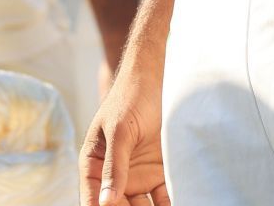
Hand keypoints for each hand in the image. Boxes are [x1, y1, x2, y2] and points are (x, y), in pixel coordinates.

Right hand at [80, 53, 168, 205]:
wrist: (158, 79)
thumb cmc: (130, 98)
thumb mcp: (119, 131)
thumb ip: (113, 167)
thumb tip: (105, 201)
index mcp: (93, 164)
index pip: (93, 199)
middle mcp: (113, 175)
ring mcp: (136, 175)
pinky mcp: (158, 174)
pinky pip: (162, 198)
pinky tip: (180, 205)